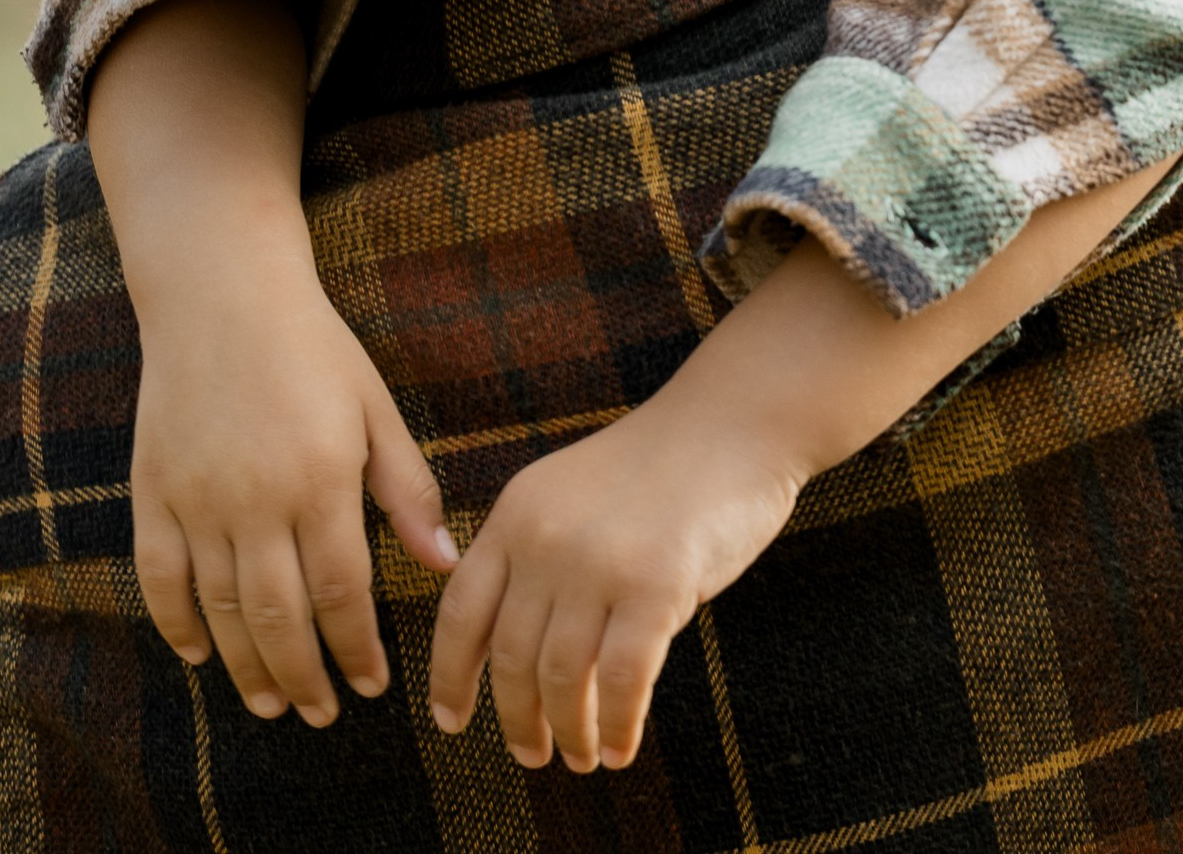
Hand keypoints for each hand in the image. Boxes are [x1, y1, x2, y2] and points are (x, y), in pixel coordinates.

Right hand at [132, 261, 456, 725]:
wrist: (223, 294)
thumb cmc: (313, 348)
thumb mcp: (375, 407)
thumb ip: (407, 488)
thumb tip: (444, 563)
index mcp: (322, 479)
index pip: (341, 593)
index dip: (356, 649)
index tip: (371, 685)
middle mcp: (257, 500)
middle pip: (280, 618)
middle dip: (305, 678)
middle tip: (321, 714)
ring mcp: (199, 500)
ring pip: (221, 611)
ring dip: (247, 667)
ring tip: (271, 702)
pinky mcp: (153, 493)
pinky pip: (160, 579)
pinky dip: (178, 625)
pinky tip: (201, 655)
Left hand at [427, 394, 802, 772]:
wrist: (732, 423)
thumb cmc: (659, 468)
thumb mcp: (571, 497)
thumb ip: (536, 558)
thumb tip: (512, 658)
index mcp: (517, 512)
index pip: (461, 610)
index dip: (450, 675)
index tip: (450, 720)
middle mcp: (545, 538)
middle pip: (511, 656)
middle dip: (517, 719)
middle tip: (532, 755)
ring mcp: (598, 563)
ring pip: (562, 678)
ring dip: (569, 731)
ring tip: (580, 759)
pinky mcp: (655, 586)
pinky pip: (621, 682)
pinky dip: (616, 726)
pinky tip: (620, 749)